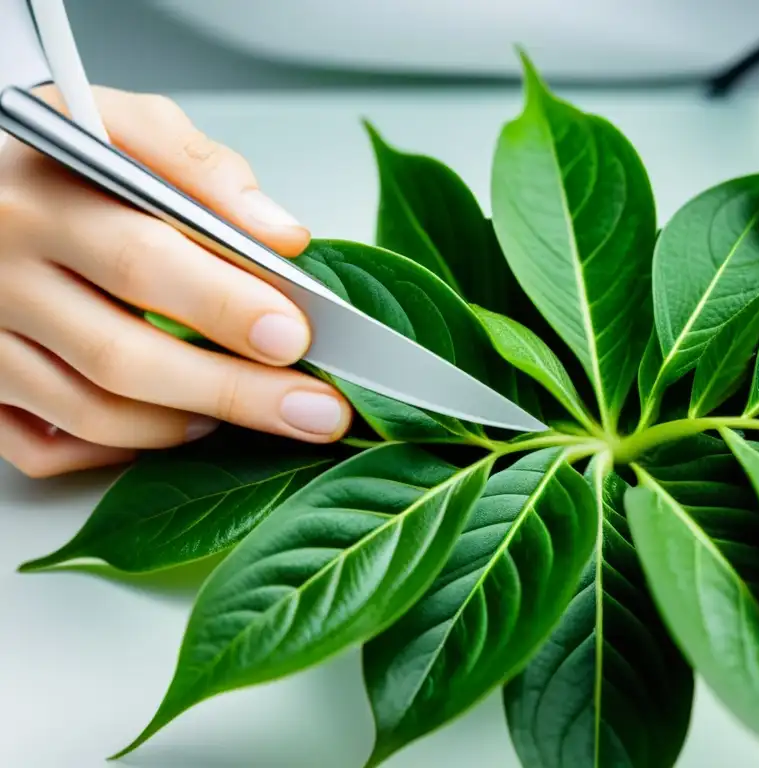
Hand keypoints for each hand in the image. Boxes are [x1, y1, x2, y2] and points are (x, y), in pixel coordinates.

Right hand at [0, 86, 351, 477]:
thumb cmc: (48, 156)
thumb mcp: (117, 123)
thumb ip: (201, 168)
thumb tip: (282, 236)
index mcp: (38, 201)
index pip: (141, 262)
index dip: (225, 306)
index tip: (296, 336)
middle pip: (124, 357)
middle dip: (236, 391)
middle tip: (317, 410)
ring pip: (92, 413)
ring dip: (189, 426)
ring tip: (264, 413)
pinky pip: (46, 448)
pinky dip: (120, 451)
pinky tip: (178, 427)